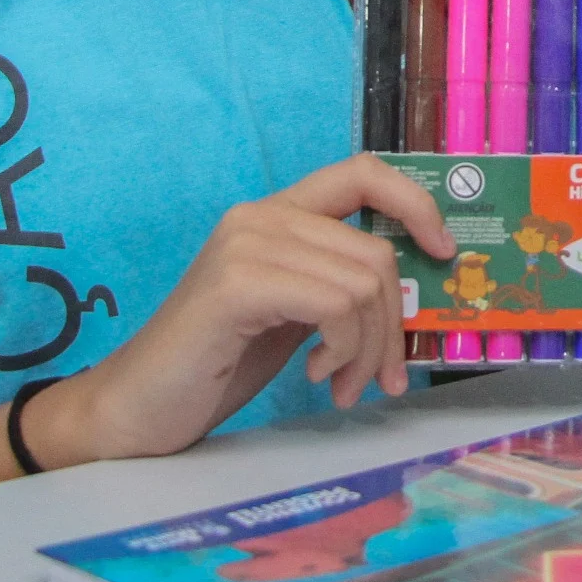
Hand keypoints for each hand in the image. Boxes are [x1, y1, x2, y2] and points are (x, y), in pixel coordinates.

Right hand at [31, 156, 453, 464]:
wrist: (139, 409)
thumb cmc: (217, 363)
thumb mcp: (295, 314)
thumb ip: (340, 288)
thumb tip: (414, 293)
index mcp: (276, 215)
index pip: (363, 172)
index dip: (416, 203)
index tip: (443, 253)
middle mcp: (261, 216)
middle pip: (377, 253)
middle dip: (394, 326)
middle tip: (380, 377)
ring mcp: (246, 244)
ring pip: (363, 284)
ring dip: (368, 350)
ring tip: (342, 384)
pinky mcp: (237, 283)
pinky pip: (335, 306)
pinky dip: (342, 350)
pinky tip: (316, 375)